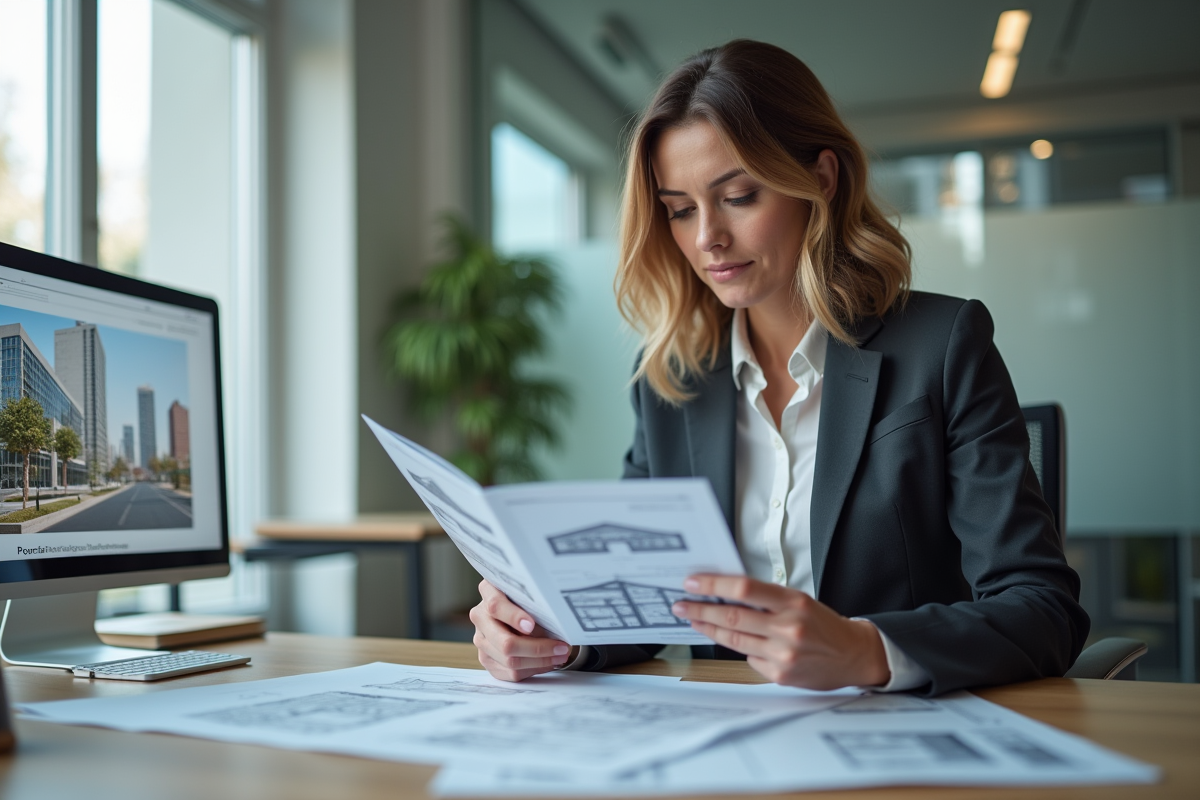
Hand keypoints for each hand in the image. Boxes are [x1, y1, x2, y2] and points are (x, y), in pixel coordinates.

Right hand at [469, 579, 571, 681]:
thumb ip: (535, 603)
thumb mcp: (529, 592)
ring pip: (510, 661)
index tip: (531, 625)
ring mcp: (481, 640)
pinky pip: (511, 673)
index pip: (496, 606)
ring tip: (561, 655)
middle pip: (505, 642)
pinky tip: (548, 662)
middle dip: (538, 648)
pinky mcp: (486, 659)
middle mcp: (480, 616)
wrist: (512, 608)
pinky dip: (534, 669)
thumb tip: (557, 622)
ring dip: (540, 661)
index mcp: (488, 591)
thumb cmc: (525, 597)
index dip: (514, 617)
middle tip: (562, 647)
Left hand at [671, 574, 889, 689]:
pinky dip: (741, 649)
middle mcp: (788, 627)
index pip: (744, 589)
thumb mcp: (799, 601)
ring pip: (734, 640)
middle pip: (732, 616)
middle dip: (700, 610)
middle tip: (680, 605)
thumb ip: (766, 598)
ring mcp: (783, 654)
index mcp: (793, 602)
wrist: (854, 655)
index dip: (714, 585)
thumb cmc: (823, 624)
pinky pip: (749, 659)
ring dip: (709, 629)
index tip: (692, 583)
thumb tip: (724, 592)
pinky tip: (737, 642)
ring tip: (694, 620)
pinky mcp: (781, 674)